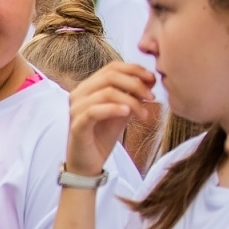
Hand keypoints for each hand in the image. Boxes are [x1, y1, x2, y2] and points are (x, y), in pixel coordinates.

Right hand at [66, 62, 154, 177]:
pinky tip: (128, 113)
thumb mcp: (122, 111)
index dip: (134, 69)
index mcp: (89, 86)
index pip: (112, 67)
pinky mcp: (77, 124)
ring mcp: (76, 108)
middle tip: (152, 96)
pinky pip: (95, 111)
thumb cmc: (103, 135)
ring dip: (131, 100)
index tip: (152, 79)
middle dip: (136, 84)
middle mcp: (79, 93)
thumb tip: (151, 79)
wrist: (88, 162)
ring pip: (106, 93)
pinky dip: (114, 109)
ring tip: (144, 113)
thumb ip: (133, 95)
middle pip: (110, 76)